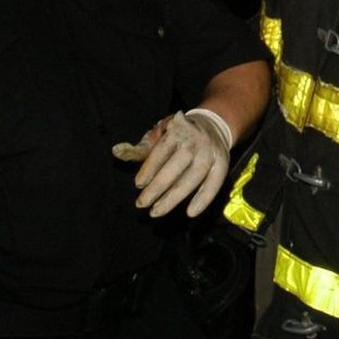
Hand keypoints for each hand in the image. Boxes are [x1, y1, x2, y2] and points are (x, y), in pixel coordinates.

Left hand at [114, 109, 232, 218]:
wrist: (214, 125)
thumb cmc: (179, 135)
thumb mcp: (159, 135)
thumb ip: (139, 148)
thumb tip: (116, 151)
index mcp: (177, 129)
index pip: (161, 151)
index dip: (149, 169)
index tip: (138, 185)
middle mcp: (196, 140)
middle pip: (176, 167)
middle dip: (157, 188)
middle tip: (142, 204)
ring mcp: (211, 152)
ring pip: (193, 177)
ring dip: (174, 197)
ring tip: (156, 211)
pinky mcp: (222, 163)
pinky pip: (214, 184)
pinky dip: (203, 199)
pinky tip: (190, 213)